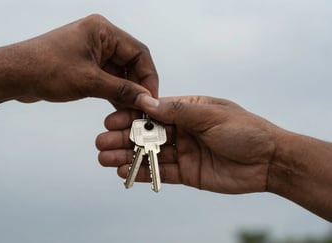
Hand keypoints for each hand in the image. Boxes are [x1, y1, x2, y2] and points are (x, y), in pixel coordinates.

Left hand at [15, 14, 157, 104]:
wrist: (14, 75)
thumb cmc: (44, 68)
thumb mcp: (89, 81)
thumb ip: (121, 90)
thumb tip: (145, 99)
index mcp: (103, 31)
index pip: (139, 52)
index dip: (148, 76)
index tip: (152, 97)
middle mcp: (100, 38)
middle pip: (131, 62)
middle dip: (138, 85)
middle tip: (143, 107)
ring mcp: (92, 52)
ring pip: (120, 73)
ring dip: (126, 91)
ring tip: (133, 111)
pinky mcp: (85, 65)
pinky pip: (108, 78)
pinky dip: (114, 92)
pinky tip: (120, 107)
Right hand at [96, 95, 279, 193]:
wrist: (269, 161)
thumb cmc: (245, 130)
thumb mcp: (211, 114)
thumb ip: (177, 111)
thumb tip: (146, 102)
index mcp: (187, 110)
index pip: (152, 112)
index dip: (130, 116)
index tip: (110, 120)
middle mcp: (182, 130)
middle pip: (146, 134)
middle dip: (122, 137)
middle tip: (101, 143)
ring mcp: (183, 152)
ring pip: (149, 154)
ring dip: (127, 156)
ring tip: (105, 159)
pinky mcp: (186, 173)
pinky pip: (160, 172)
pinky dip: (142, 172)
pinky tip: (124, 172)